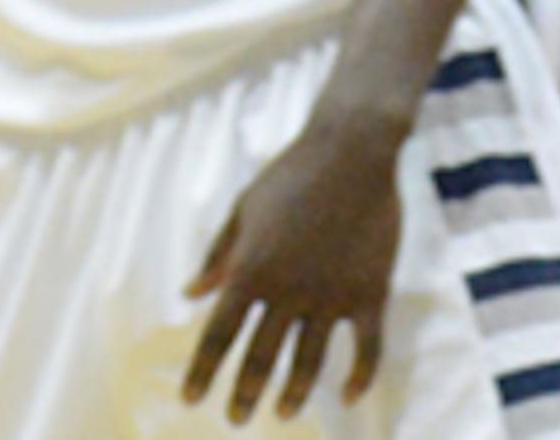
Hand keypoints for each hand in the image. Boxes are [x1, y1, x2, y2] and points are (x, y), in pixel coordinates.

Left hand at [185, 95, 408, 413]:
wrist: (353, 147)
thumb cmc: (292, 172)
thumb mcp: (245, 208)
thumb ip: (219, 255)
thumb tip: (189, 294)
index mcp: (251, 268)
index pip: (218, 334)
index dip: (203, 371)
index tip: (190, 400)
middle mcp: (288, 290)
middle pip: (260, 357)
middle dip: (244, 393)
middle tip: (235, 419)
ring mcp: (331, 294)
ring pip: (308, 363)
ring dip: (293, 394)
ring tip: (282, 413)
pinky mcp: (370, 292)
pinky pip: (367, 348)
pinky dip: (359, 377)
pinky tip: (347, 396)